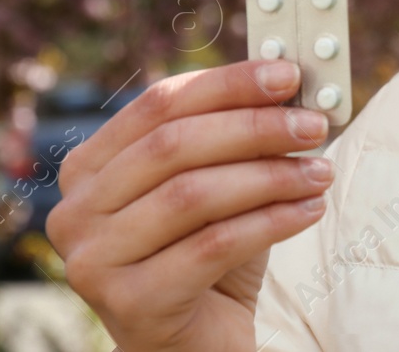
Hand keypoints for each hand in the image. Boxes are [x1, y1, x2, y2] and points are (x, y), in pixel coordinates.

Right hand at [46, 60, 333, 351]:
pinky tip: (309, 211)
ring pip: (193, 195)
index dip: (228, 84)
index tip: (288, 74)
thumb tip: (292, 83)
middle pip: (173, 145)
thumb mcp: (217, 183)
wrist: (195, 339)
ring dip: (270, 176)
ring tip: (321, 173)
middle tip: (314, 125)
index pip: (159, 104)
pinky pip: (212, 247)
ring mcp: (94, 260)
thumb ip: (236, 136)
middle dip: (256, 128)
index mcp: (90, 167)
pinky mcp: (129, 303)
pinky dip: (271, 222)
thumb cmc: (207, 251)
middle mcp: (77, 211)